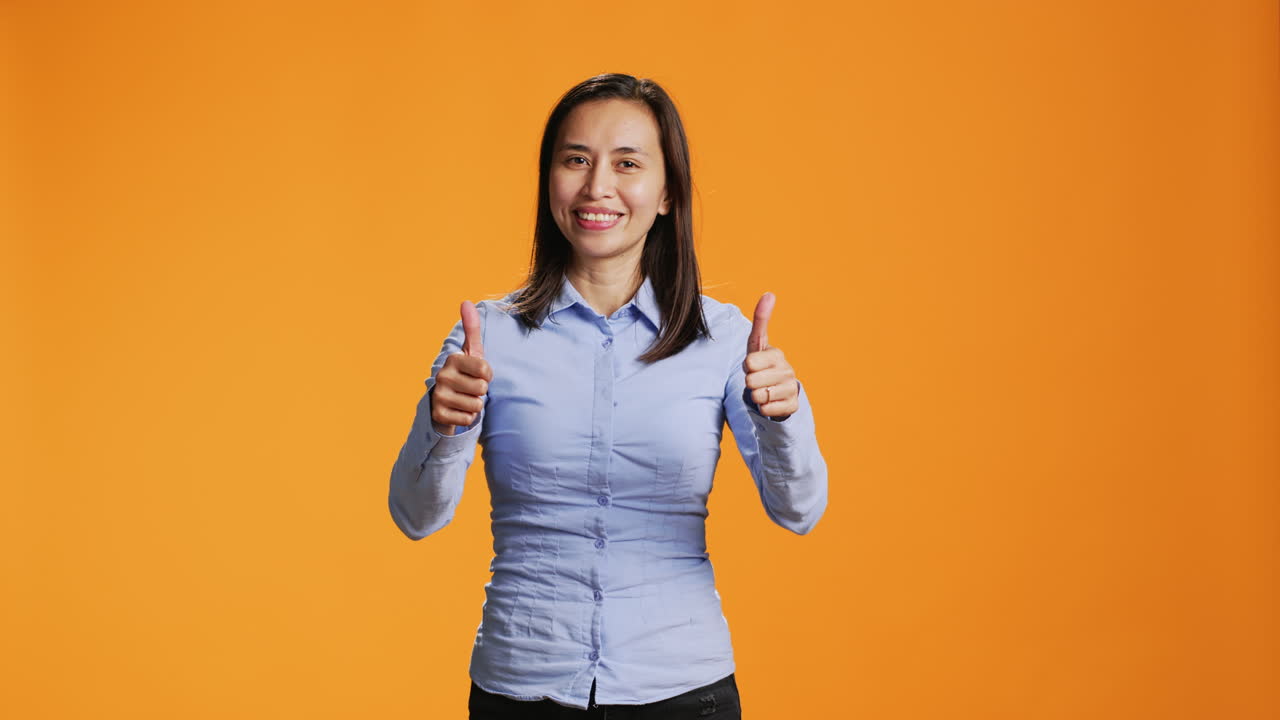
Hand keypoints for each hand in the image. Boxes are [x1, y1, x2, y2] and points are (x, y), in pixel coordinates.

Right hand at [431, 301, 492, 435]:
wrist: (446, 402)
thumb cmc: (465, 374)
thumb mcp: (471, 352)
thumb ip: (472, 328)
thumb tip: (466, 301)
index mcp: (452, 359)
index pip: (485, 370)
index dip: (487, 375)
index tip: (479, 374)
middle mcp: (442, 376)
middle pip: (482, 389)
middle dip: (481, 391)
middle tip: (470, 388)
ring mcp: (439, 396)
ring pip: (476, 405)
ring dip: (475, 405)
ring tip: (465, 399)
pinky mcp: (438, 415)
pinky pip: (468, 419)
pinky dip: (467, 417)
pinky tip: (458, 410)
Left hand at [744, 292, 799, 418]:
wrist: (777, 391)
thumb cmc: (762, 365)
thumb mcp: (757, 343)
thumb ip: (761, 319)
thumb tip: (770, 293)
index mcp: (777, 354)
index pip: (749, 362)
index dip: (746, 366)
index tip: (752, 365)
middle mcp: (787, 370)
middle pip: (751, 381)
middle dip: (749, 383)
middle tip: (756, 380)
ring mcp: (791, 388)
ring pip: (759, 396)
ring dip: (756, 396)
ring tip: (762, 390)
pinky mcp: (792, 405)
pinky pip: (768, 410)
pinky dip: (764, 408)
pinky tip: (769, 402)